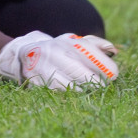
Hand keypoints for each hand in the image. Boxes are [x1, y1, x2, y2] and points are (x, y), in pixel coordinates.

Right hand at [0, 31, 119, 89]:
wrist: (23, 54)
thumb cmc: (57, 49)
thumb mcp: (73, 41)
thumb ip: (95, 45)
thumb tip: (114, 51)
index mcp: (66, 43)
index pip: (90, 55)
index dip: (105, 67)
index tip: (114, 75)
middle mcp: (54, 54)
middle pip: (81, 73)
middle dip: (96, 82)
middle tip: (104, 87)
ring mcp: (43, 69)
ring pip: (69, 86)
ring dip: (83, 91)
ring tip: (91, 92)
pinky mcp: (35, 83)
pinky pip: (56, 93)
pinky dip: (69, 96)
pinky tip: (76, 96)